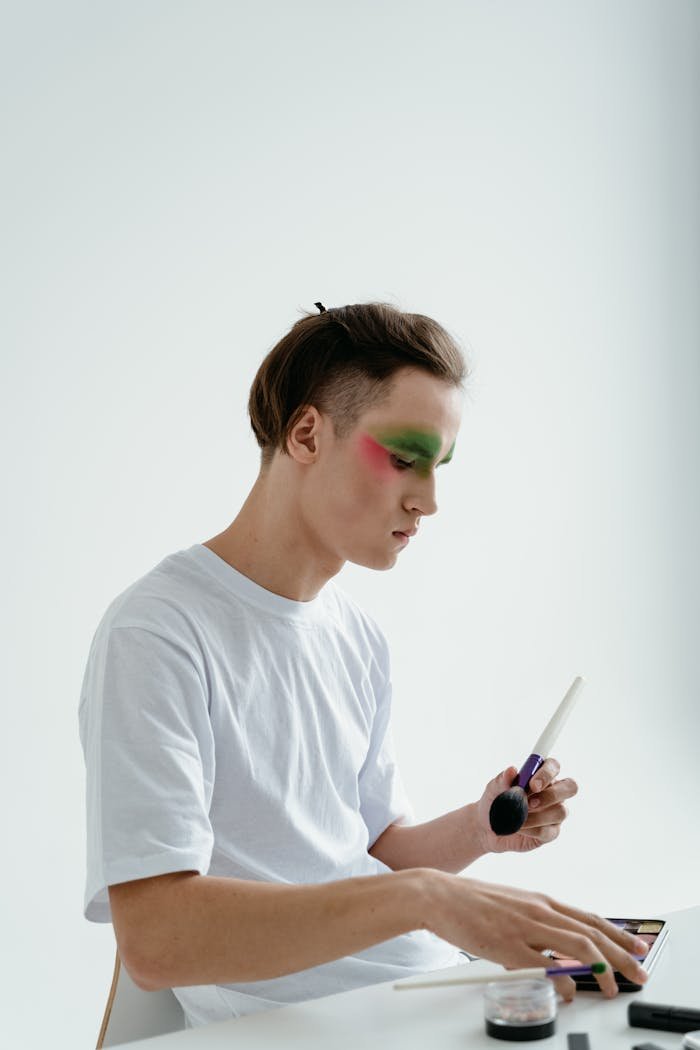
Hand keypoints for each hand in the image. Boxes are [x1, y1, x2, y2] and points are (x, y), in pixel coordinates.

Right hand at [424, 873, 649, 1000]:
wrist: (440, 895)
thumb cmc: (473, 902)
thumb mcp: (513, 905)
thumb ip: (537, 922)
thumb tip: (557, 947)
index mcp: (541, 901)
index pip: (590, 917)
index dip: (618, 933)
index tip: (637, 947)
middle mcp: (539, 911)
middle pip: (592, 932)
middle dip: (622, 955)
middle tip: (640, 973)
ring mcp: (525, 927)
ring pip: (577, 945)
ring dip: (601, 968)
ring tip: (612, 987)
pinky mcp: (507, 945)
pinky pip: (543, 965)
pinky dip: (563, 980)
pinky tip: (570, 992)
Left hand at [476, 759, 577, 854]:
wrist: (488, 827)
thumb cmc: (495, 801)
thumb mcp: (494, 788)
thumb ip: (503, 779)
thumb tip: (512, 769)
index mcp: (541, 775)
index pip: (554, 766)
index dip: (547, 773)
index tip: (531, 784)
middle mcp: (554, 792)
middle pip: (571, 787)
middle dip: (552, 794)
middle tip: (530, 802)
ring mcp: (555, 812)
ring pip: (560, 811)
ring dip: (538, 816)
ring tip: (518, 819)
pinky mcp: (551, 832)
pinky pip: (549, 831)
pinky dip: (532, 830)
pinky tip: (518, 828)